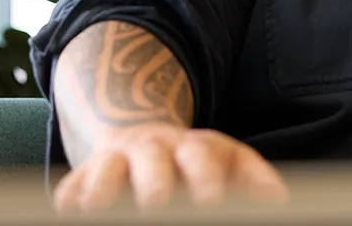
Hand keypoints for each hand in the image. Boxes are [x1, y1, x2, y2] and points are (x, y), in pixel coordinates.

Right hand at [52, 121, 287, 211]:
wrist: (141, 136)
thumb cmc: (196, 162)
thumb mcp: (230, 161)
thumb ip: (256, 179)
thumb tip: (282, 201)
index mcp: (194, 149)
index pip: (202, 158)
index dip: (206, 181)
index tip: (212, 203)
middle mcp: (153, 150)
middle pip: (152, 161)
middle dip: (154, 184)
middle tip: (158, 205)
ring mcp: (115, 161)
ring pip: (105, 169)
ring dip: (104, 190)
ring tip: (101, 210)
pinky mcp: (83, 179)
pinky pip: (70, 190)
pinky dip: (71, 203)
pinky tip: (75, 215)